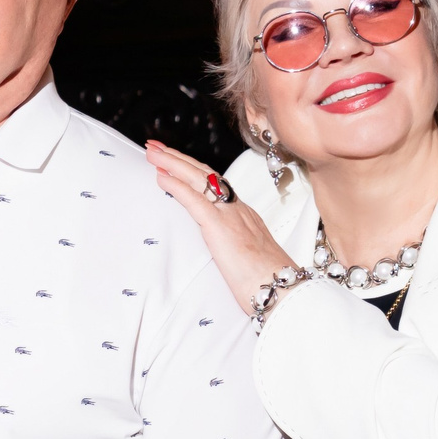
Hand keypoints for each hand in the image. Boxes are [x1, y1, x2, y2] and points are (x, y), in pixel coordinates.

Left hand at [144, 140, 295, 315]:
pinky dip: (176, 186)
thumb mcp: (249, 257)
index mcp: (245, 216)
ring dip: (172, 163)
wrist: (284, 291)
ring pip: (199, 179)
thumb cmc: (269, 282)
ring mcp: (230, 216)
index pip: (216, 184)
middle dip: (179, 158)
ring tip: (152, 152)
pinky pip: (194, 200)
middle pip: (205, 174)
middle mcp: (238, 210)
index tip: (175, 160)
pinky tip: (161, 176)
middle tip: (156, 146)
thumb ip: (235, 247)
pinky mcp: (221, 228)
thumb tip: (225, 251)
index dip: (194, 169)